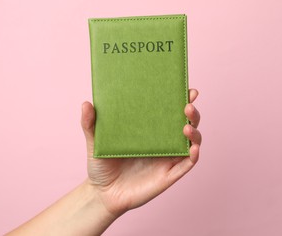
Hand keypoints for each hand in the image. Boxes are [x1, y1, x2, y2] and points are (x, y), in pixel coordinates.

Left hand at [81, 88, 201, 217]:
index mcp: (149, 129)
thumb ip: (90, 124)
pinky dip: (194, 155)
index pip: (169, 110)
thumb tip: (86, 103)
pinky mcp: (169, 174)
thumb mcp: (95, 142)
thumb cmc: (102, 165)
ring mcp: (168, 157)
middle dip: (192, 112)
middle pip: (186, 123)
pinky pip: (187, 164)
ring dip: (194, 132)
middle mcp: (162, 141)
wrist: (102, 193)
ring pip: (191, 142)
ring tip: (186, 126)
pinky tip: (193, 148)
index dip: (181, 98)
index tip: (187, 88)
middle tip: (187, 105)